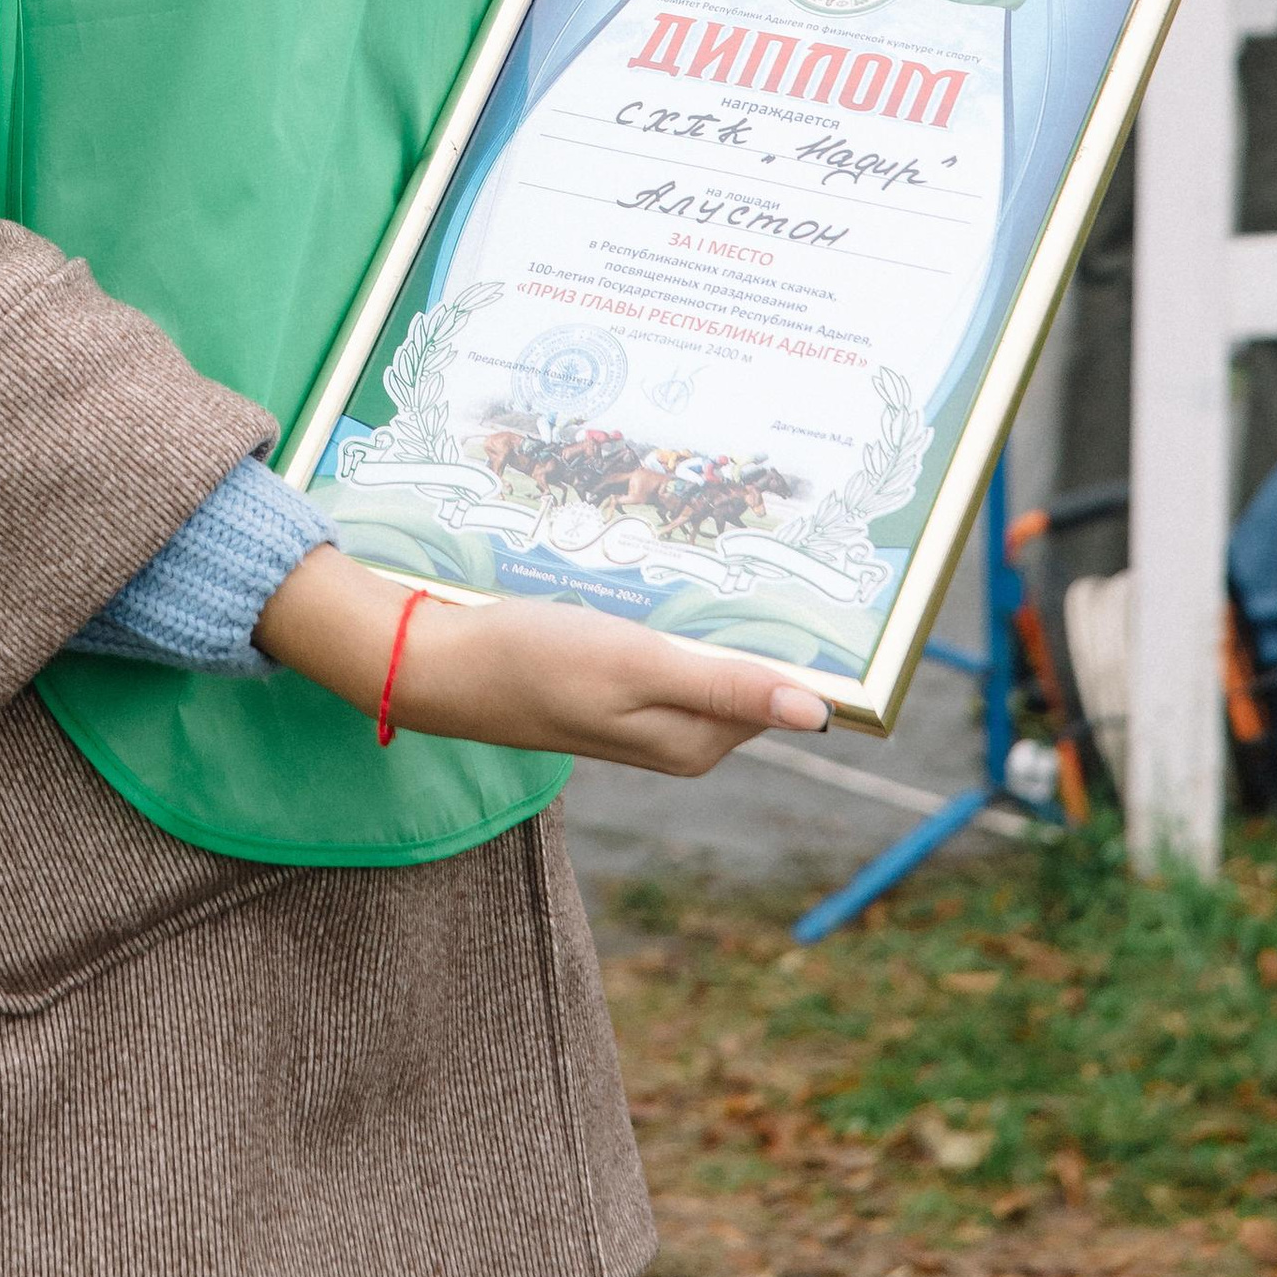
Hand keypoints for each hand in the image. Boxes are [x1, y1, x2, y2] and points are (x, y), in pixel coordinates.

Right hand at [256, 547, 828, 777]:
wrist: (444, 665)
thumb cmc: (537, 661)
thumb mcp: (636, 666)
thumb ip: (725, 688)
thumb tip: (818, 714)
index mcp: (698, 740)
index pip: (783, 692)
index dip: (806, 641)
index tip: (833, 583)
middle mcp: (681, 733)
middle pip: (749, 670)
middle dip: (765, 615)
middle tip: (780, 537)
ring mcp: (646, 709)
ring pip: (709, 653)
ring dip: (719, 606)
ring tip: (729, 541)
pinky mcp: (616, 684)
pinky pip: (671, 647)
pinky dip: (678, 610)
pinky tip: (669, 569)